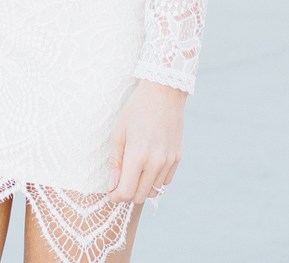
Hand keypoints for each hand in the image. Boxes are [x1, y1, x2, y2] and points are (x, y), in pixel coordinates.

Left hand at [107, 80, 185, 203]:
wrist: (164, 93)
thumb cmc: (136, 110)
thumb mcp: (118, 133)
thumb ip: (115, 163)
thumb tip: (112, 187)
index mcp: (137, 155)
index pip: (126, 192)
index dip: (116, 196)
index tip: (111, 192)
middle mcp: (155, 162)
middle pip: (140, 196)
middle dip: (127, 194)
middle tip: (120, 182)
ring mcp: (169, 161)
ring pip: (154, 191)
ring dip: (142, 187)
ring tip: (134, 170)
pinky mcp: (177, 158)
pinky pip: (165, 181)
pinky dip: (155, 180)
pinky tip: (148, 166)